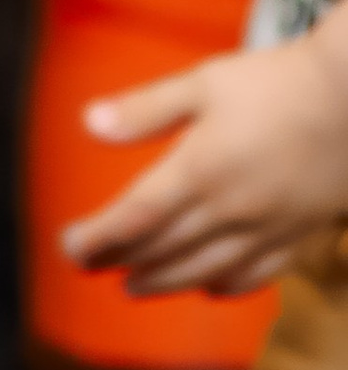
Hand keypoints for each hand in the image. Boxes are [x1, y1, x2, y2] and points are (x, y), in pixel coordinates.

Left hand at [60, 39, 347, 296]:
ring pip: (205, 270)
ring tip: (133, 287)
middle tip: (89, 265)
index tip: (70, 248)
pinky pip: (258, 274)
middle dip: (120, 261)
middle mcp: (230, 209)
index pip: (135, 217)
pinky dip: (226, 286)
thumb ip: (145, 109)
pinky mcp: (300, 233)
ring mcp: (267, 227)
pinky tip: (208, 288)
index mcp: (200, 169)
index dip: (98, 239)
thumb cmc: (277, 82)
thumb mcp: (204, 82)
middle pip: (163, 249)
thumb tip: (88, 124)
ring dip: (163, 282)